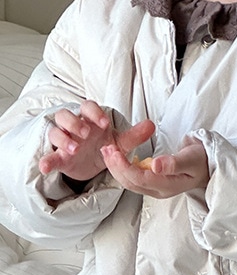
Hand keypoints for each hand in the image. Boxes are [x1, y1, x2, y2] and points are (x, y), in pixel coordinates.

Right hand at [39, 101, 155, 180]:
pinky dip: (46, 161)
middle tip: (86, 134)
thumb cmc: (103, 145)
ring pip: (55, 132)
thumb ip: (134, 135)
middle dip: (74, 123)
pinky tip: (46, 167)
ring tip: (75, 149)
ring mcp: (64, 142)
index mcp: (90, 119)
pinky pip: (48, 156)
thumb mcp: (120, 141)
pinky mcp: (59, 157)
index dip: (94, 113)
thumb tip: (151, 125)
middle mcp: (74, 127)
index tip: (105, 123)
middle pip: (65, 115)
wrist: (92, 163)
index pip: (87, 107)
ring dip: (63, 139)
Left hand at [101, 136, 209, 198]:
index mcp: (168, 186)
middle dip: (115, 167)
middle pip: (130, 182)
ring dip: (116, 168)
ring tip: (107, 151)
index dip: (124, 166)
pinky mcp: (153, 183)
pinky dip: (122, 168)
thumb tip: (155, 165)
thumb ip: (174, 163)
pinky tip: (117, 157)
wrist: (209, 165)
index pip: (139, 179)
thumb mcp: (192, 158)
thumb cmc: (202, 160)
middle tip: (106, 148)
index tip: (114, 150)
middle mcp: (159, 190)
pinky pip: (133, 178)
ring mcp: (156, 188)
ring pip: (129, 182)